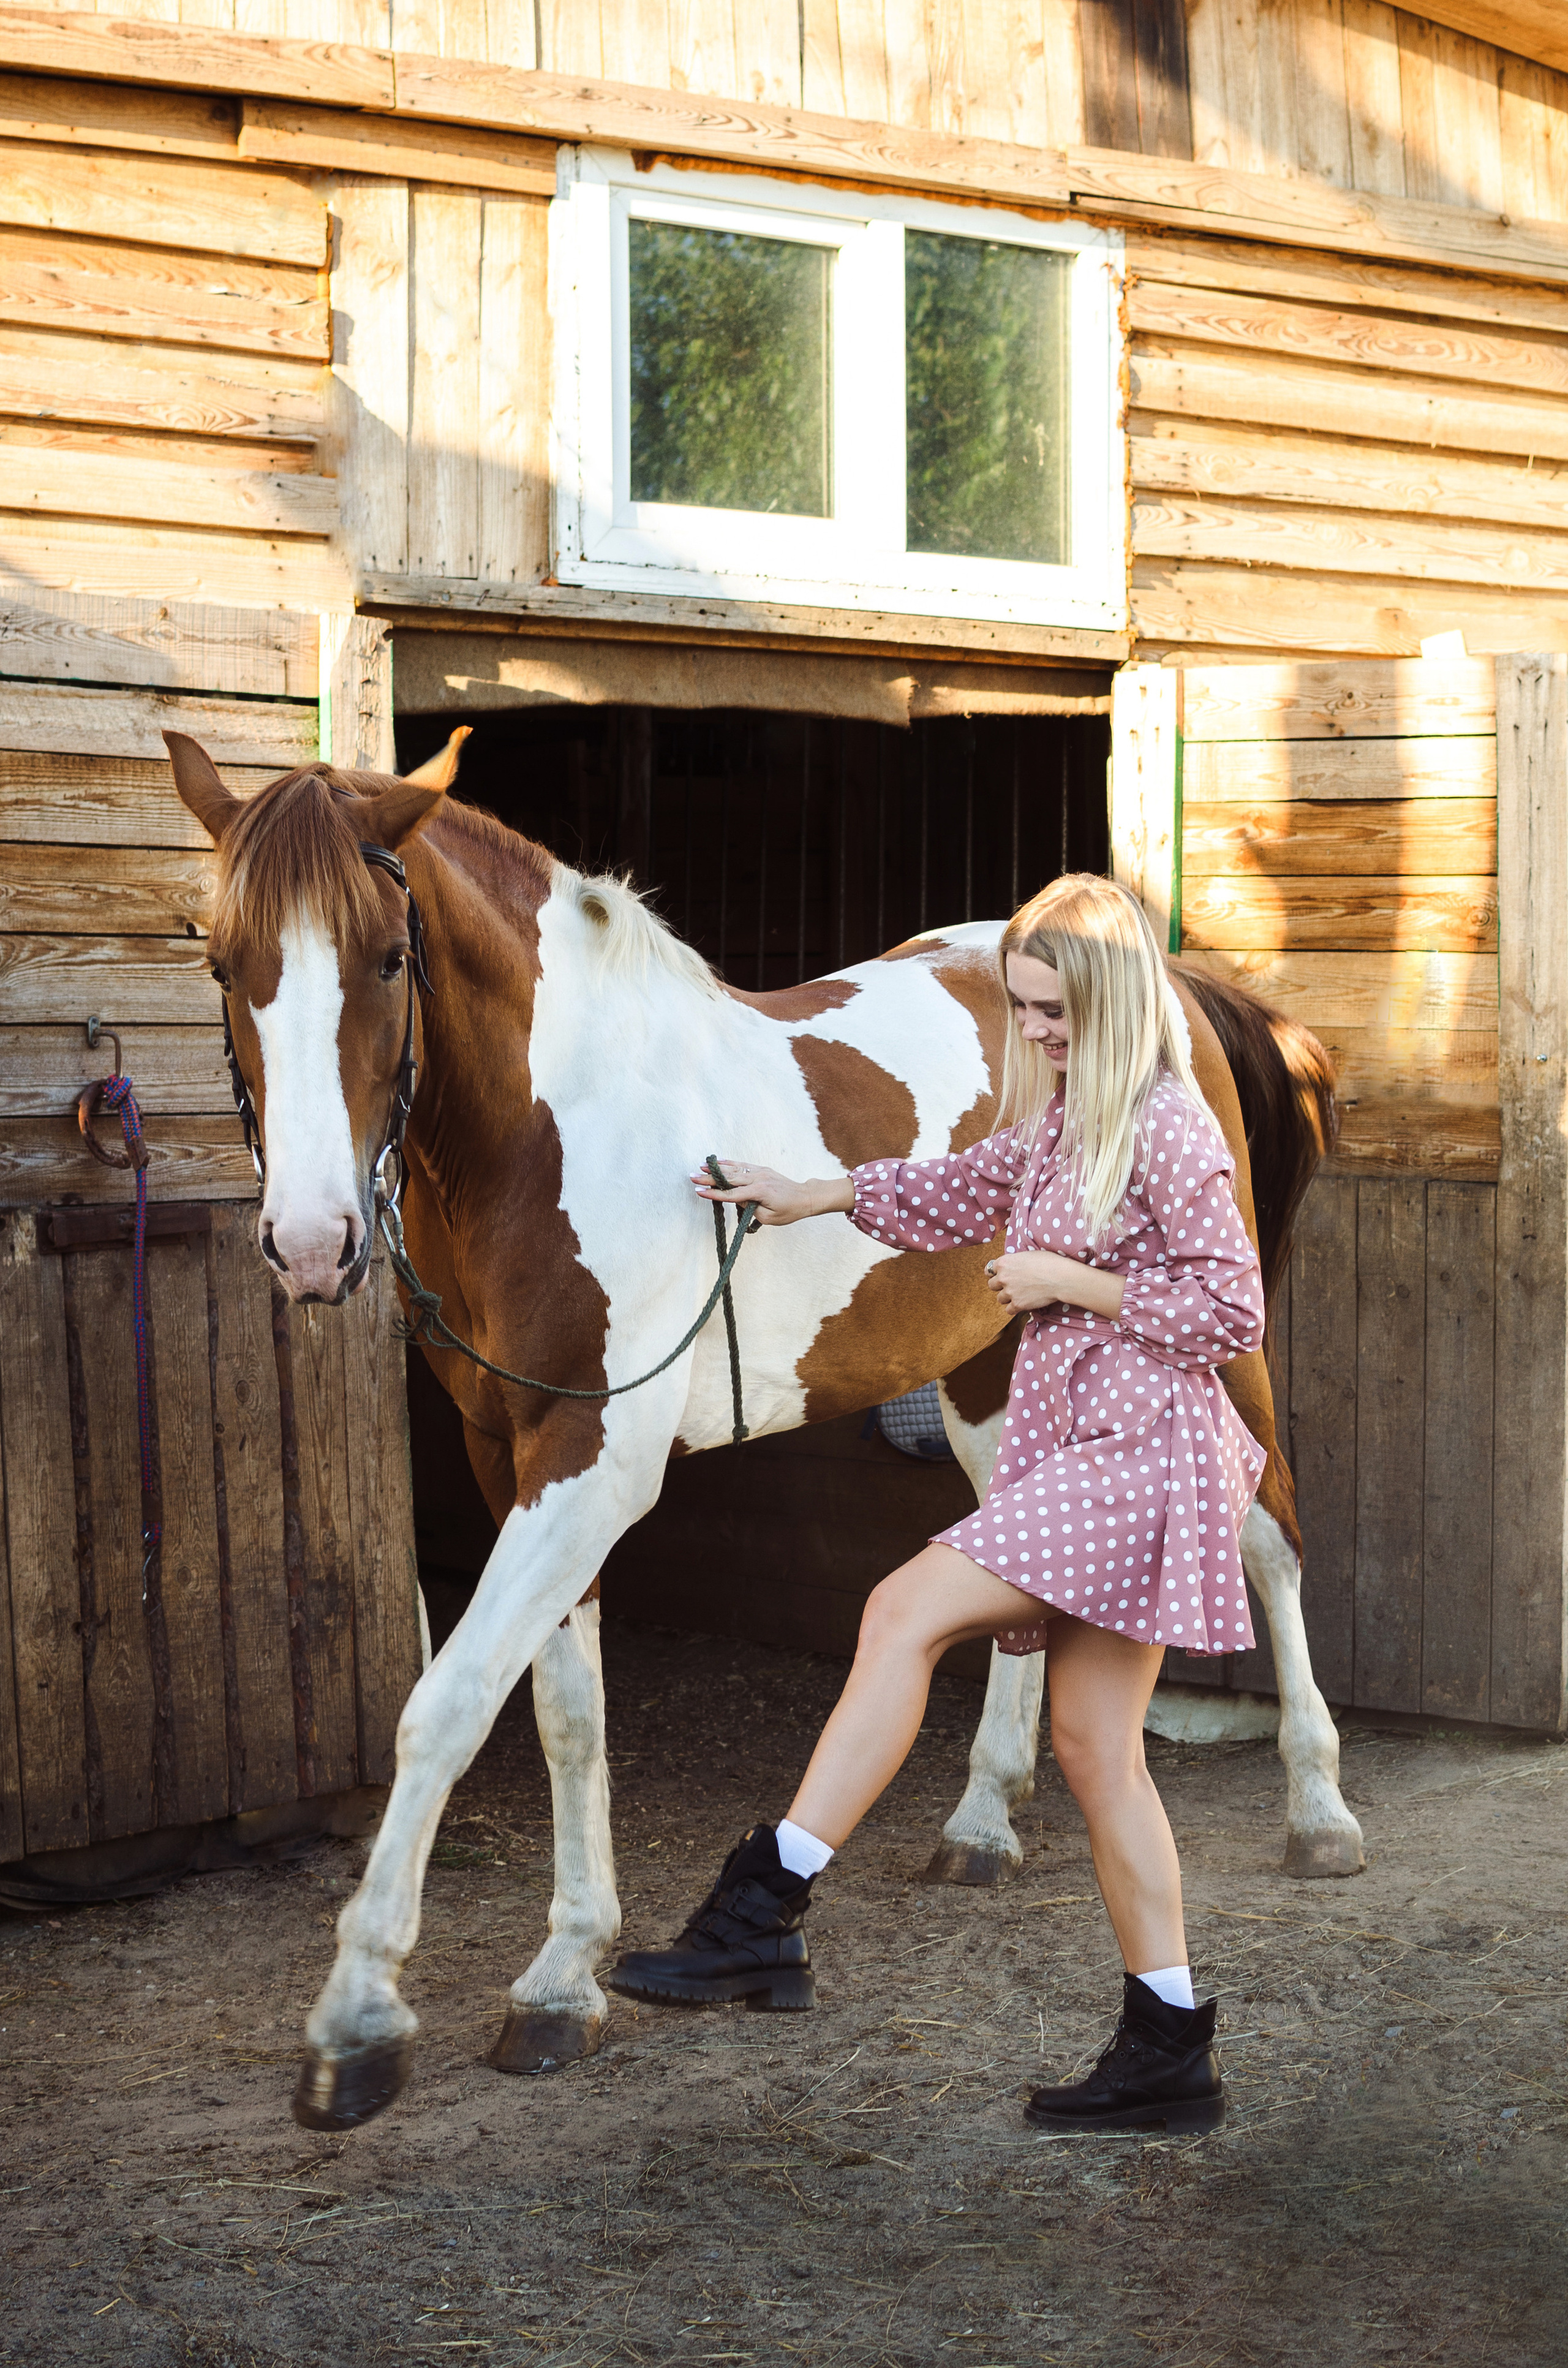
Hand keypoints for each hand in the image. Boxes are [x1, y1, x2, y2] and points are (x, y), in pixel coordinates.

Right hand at [693, 1161, 851, 1227]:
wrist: (804, 1197)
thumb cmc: (788, 1211)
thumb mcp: (768, 1217)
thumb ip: (750, 1209)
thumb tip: (737, 1199)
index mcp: (760, 1192)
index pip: (732, 1195)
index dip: (714, 1194)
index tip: (698, 1192)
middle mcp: (759, 1179)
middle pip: (729, 1179)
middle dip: (710, 1178)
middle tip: (692, 1177)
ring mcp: (760, 1171)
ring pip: (734, 1169)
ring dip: (717, 1169)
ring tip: (701, 1167)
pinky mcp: (762, 1169)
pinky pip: (742, 1165)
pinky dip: (729, 1163)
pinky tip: (718, 1162)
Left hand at [986, 1249, 1125, 1320]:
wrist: (1060, 1277)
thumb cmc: (1049, 1262)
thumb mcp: (1027, 1255)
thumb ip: (1015, 1261)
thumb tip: (1013, 1266)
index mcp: (1004, 1262)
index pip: (989, 1270)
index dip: (996, 1273)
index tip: (1001, 1276)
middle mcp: (1003, 1277)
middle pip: (992, 1285)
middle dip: (1000, 1286)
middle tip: (1011, 1286)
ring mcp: (1009, 1292)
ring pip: (1000, 1299)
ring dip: (1008, 1298)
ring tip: (1020, 1295)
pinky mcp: (1017, 1304)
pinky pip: (1008, 1310)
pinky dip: (1014, 1308)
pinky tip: (1023, 1303)